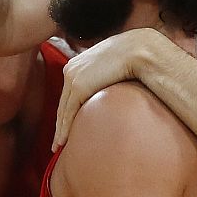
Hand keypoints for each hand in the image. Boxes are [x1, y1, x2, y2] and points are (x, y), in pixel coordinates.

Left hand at [53, 27, 163, 147]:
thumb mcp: (114, 66)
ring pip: (62, 110)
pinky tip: (63, 141)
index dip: (66, 110)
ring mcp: (72, 77)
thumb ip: (107, 76)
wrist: (139, 50)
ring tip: (58, 146)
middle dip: (59, 122)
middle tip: (57, 140)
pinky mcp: (78, 87)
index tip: (65, 124)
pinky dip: (65, 129)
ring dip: (60, 130)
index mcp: (78, 62)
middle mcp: (71, 69)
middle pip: (62, 102)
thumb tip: (112, 86)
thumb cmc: (134, 57)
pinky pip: (68, 113)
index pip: (69, 92)